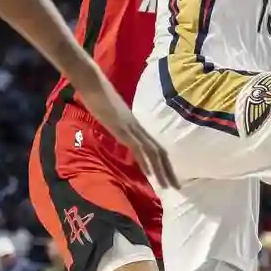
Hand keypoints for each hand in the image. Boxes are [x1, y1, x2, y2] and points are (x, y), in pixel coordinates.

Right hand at [72, 71, 178, 189]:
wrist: (94, 84)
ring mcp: (132, 128)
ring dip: (161, 170)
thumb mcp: (112, 116)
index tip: (169, 176)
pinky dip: (146, 161)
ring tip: (167, 185)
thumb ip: (119, 125)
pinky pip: (139, 148)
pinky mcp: (123, 129)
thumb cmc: (99, 97)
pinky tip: (150, 173)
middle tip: (176, 187)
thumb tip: (122, 136)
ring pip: (152, 152)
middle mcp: (138, 127)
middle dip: (168, 170)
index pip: (155, 146)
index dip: (164, 162)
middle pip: (159, 151)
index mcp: (136, 125)